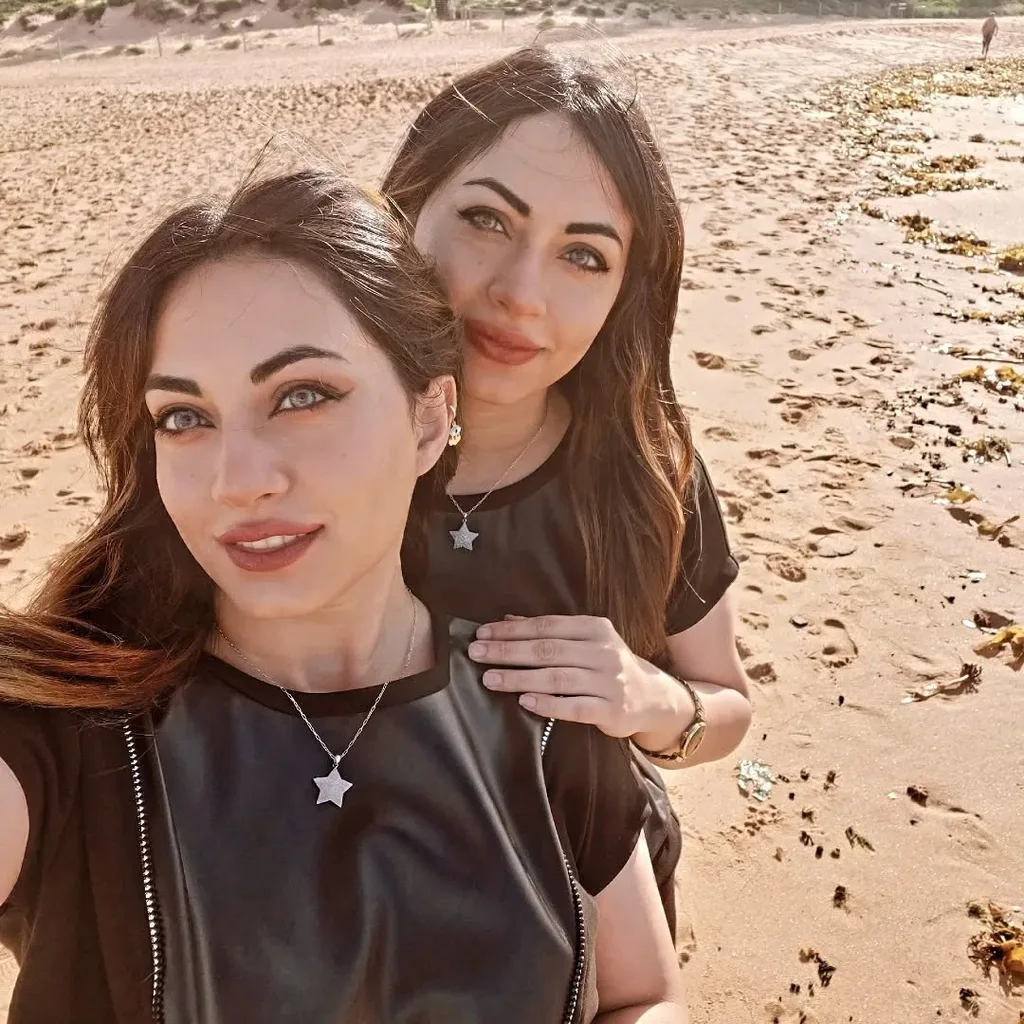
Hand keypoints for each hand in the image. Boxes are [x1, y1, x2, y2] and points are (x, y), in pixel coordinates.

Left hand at [468, 615, 687, 739]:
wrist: (652, 697)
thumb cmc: (607, 666)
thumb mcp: (585, 642)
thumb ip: (549, 631)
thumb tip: (505, 621)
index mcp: (595, 629)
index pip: (546, 626)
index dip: (512, 630)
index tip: (482, 634)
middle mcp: (603, 651)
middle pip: (547, 650)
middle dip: (508, 651)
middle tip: (476, 653)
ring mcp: (609, 681)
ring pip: (557, 678)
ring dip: (520, 678)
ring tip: (490, 679)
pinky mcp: (612, 710)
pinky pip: (575, 707)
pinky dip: (549, 704)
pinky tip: (525, 702)